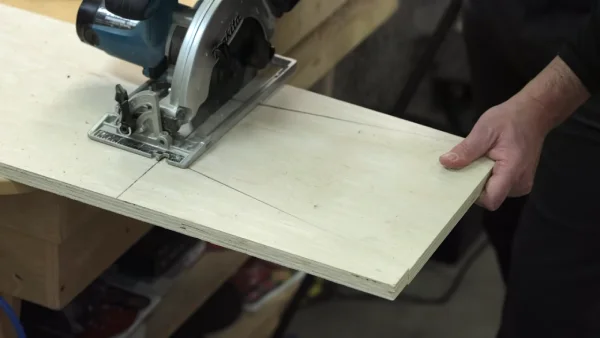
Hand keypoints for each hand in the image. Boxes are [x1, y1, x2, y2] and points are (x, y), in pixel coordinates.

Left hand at [439, 96, 549, 210]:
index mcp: (512, 171)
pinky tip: (485, 164)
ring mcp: (522, 184)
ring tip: (477, 162)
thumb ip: (467, 149)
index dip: (473, 195)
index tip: (460, 180)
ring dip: (481, 181)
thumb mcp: (484, 130)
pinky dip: (489, 178)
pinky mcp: (520, 181)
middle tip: (464, 168)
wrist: (533, 114)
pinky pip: (500, 187)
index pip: (491, 200)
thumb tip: (445, 162)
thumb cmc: (509, 120)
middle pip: (491, 198)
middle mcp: (520, 184)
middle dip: (474, 186)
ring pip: (494, 193)